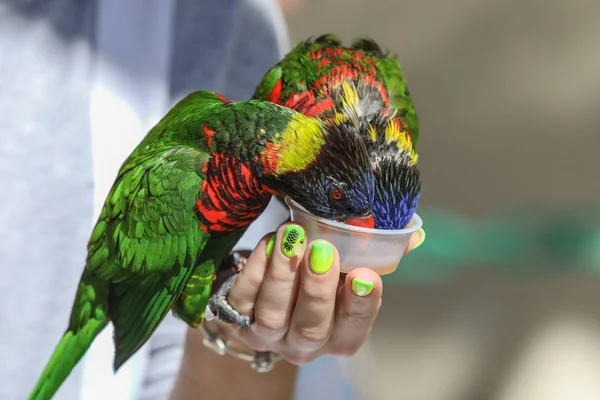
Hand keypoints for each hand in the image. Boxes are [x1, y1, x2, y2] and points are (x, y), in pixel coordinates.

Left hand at [203, 222, 424, 364]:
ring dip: (283, 274)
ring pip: (274, 314)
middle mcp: (303, 343)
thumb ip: (373, 254)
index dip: (361, 306)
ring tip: (292, 236)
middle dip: (317, 288)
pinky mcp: (236, 318)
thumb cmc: (312, 276)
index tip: (367, 275)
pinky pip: (242, 298)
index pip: (353, 329)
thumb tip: (412, 234)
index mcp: (337, 336)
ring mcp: (267, 334)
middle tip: (323, 250)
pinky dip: (254, 270)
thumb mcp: (344, 267)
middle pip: (311, 327)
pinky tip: (268, 243)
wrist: (261, 291)